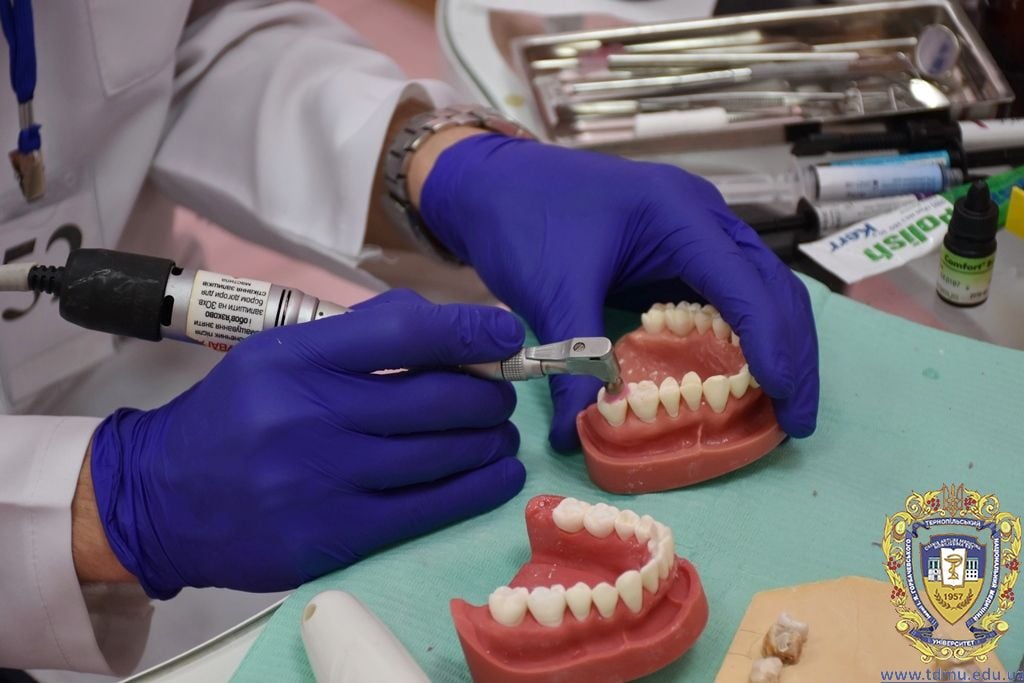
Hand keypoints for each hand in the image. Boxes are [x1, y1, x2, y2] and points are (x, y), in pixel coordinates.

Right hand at [89, 289, 525, 597]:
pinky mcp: (334, 536)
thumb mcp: (277, 354)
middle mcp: (311, 416)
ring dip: (489, 440)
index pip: (405, 333)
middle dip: (488, 394)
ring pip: (439, 455)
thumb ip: (358, 333)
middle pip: (435, 399)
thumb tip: (445, 325)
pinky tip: (498, 475)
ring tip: (500, 433)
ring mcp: (324, 481)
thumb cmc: (233, 416)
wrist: (160, 499)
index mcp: (297, 359)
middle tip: (501, 394)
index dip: (469, 331)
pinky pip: (427, 509)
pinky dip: (477, 489)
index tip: (506, 332)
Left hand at [417, 133, 817, 450]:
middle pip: (772, 286)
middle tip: (796, 420)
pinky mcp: (676, 249)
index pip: (748, 286)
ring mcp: (693, 230)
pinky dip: (742, 335)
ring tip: (781, 406)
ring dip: (776, 343)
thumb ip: (571, 361)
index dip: (774, 346)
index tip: (785, 403)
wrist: (487, 180)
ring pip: (758, 289)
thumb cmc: (522, 217)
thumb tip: (572, 437)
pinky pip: (726, 293)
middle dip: (793, 352)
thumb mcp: (549, 290)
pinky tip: (739, 376)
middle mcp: (701, 217)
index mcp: (679, 215)